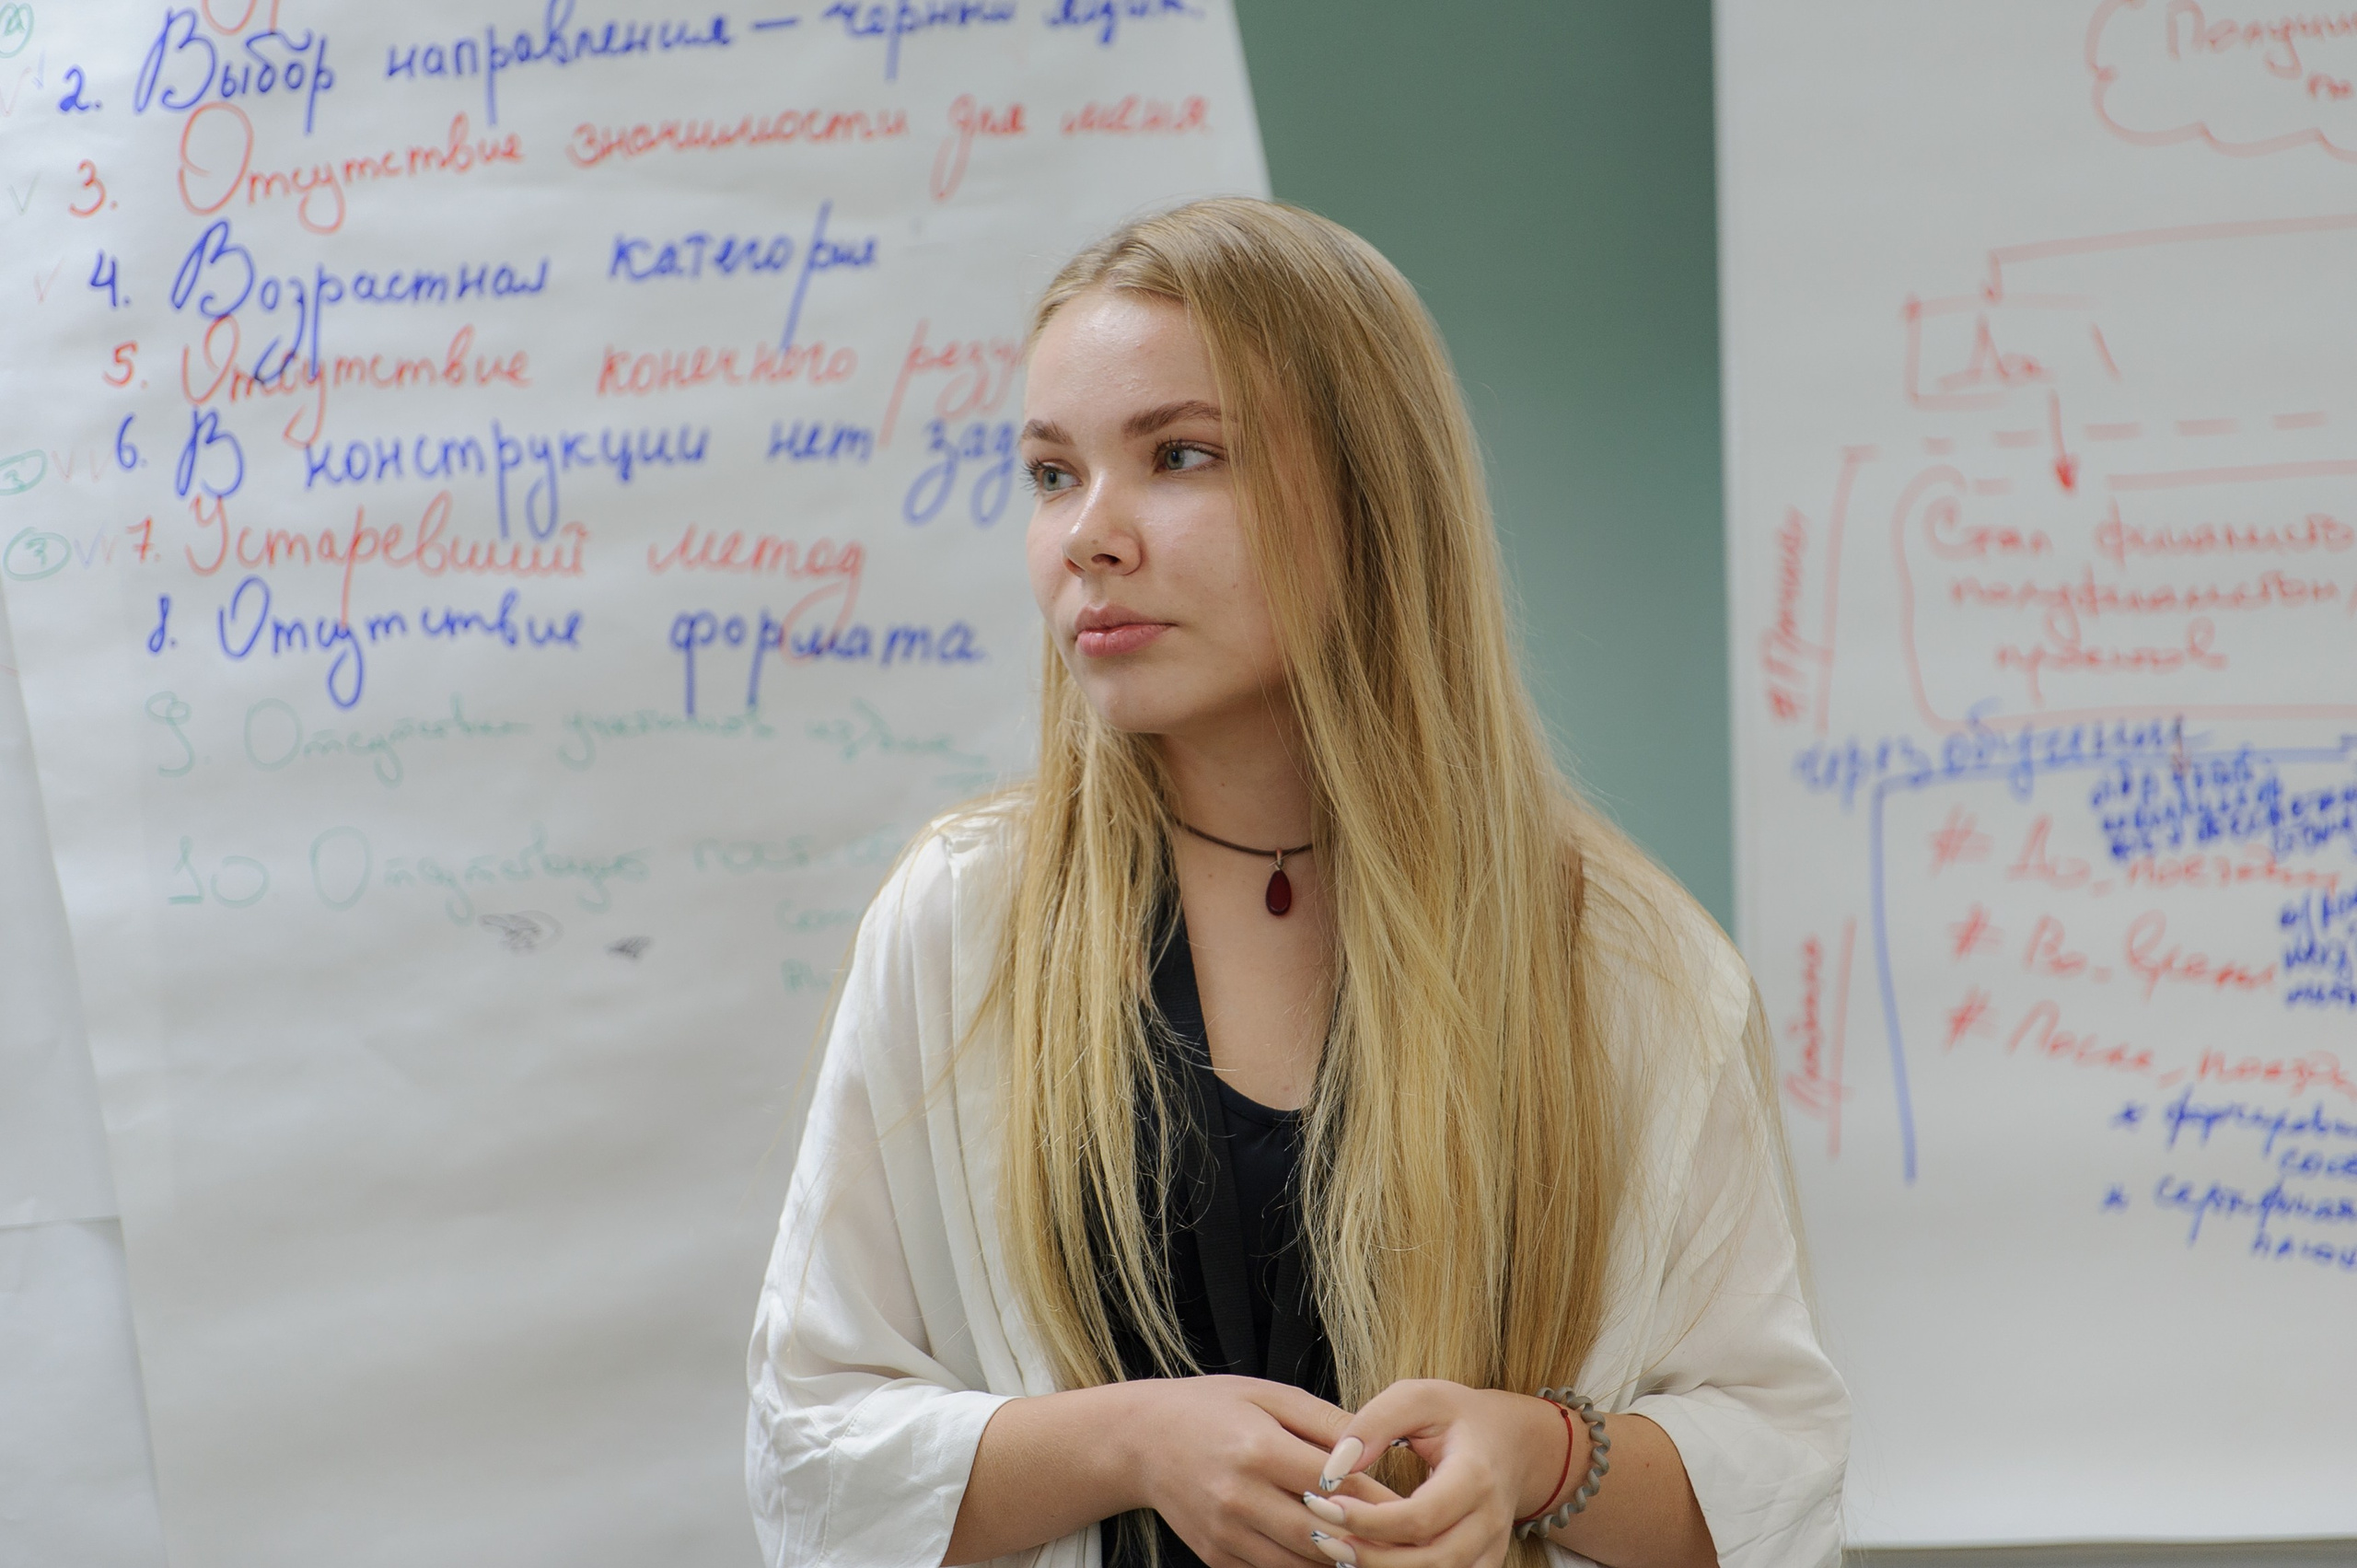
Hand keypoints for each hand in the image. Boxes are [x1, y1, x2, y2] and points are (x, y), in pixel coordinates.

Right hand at [1134, 1375, 1403, 1567]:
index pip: (1333, 1484)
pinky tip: (1327, 1555)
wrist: (1140, 1439)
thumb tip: (1378, 1443)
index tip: (1410, 1503)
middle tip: (1403, 1539)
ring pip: (1301, 1563)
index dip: (1376, 1497)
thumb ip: (1324, 1421)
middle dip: (1367, 1541)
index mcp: (1258, 1449)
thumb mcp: (1268, 1395)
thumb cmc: (1211, 1407)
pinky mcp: (1216, 1556)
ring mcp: (1226, 1533)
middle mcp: (1239, 1497)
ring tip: (1373, 1551)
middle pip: (1322, 1535)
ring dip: (1340, 1561)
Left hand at [1296, 1379, 1579, 1567]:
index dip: (1369, 1520)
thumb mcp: (1418, 1398)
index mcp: (1475, 1475)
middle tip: (1323, 1536)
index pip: (1420, 1516)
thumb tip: (1336, 1466)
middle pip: (1430, 1561)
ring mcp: (1489, 1548)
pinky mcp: (1482, 1563)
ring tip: (1339, 1550)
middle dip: (1371, 1557)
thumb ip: (1375, 1422)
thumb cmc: (1458, 1416)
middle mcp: (1488, 1520)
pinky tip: (1370, 1558)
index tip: (1327, 1504)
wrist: (1511, 1441)